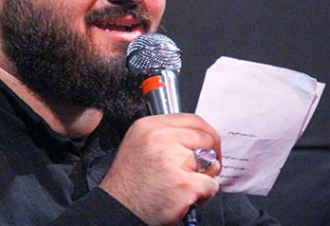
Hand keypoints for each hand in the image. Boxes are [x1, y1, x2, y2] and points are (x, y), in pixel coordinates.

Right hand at [100, 113, 221, 224]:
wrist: (118, 210)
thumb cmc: (130, 183)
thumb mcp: (140, 145)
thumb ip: (168, 136)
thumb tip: (198, 136)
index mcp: (149, 127)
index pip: (193, 120)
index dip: (206, 134)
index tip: (209, 145)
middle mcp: (159, 139)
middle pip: (205, 139)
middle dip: (208, 157)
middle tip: (195, 171)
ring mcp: (172, 161)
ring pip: (211, 163)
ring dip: (204, 177)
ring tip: (184, 185)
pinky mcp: (183, 184)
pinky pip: (211, 185)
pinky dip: (204, 195)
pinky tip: (186, 197)